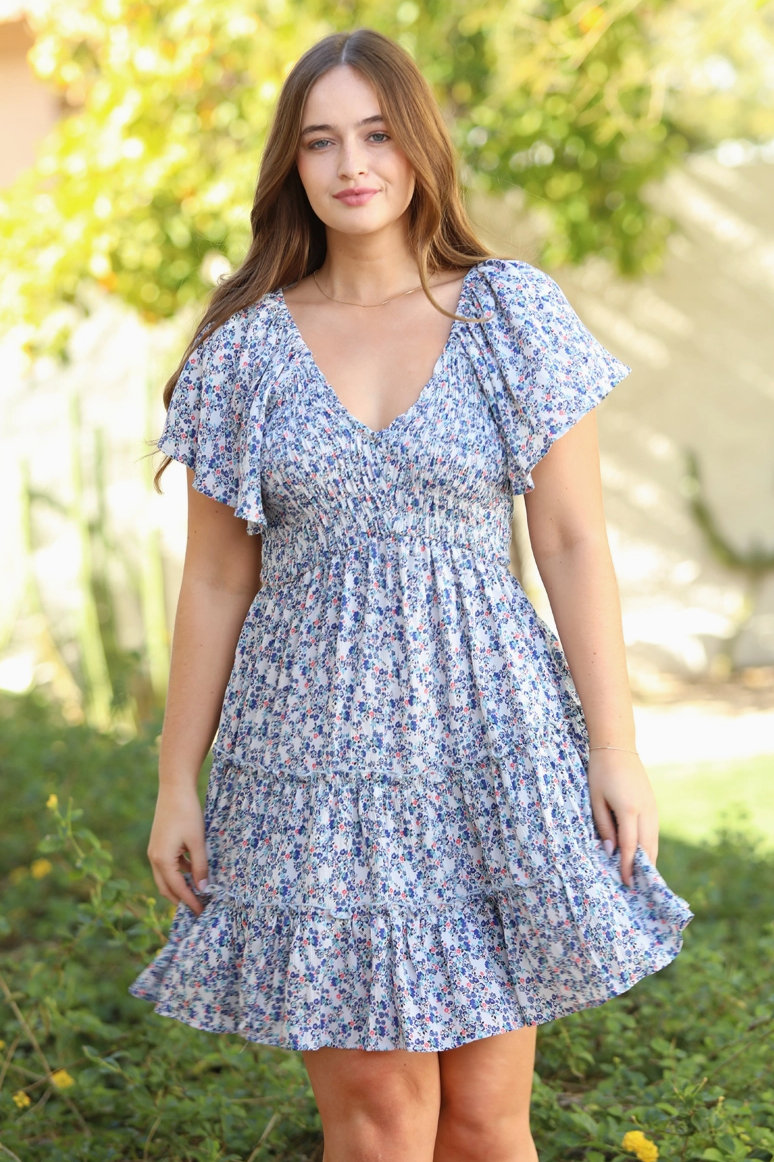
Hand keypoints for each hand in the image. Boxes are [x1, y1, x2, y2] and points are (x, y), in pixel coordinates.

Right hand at [147, 782, 208, 915]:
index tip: (202, 912)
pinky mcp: (158, 844)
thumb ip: (200, 866)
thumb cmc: (187, 813)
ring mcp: (154, 851)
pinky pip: (167, 866)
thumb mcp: (197, 841)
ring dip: (179, 886)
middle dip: (181, 900)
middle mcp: (154, 858)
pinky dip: (178, 872)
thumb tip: (202, 888)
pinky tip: (193, 870)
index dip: (190, 902)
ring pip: (166, 877)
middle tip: (197, 908)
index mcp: (162, 860)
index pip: (177, 889)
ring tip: (197, 893)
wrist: (174, 788)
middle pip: (166, 888)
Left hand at [587, 749, 657, 886]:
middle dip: (644, 870)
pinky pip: (654, 831)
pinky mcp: (653, 804)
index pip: (630, 846)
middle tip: (639, 889)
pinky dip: (650, 846)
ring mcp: (653, 807)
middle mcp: (646, 811)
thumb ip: (604, 827)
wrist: (617, 748)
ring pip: (654, 841)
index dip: (628, 867)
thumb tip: (610, 852)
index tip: (627, 883)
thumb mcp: (595, 800)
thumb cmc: (600, 773)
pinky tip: (644, 856)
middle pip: (648, 848)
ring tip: (643, 878)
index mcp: (629, 810)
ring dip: (650, 860)